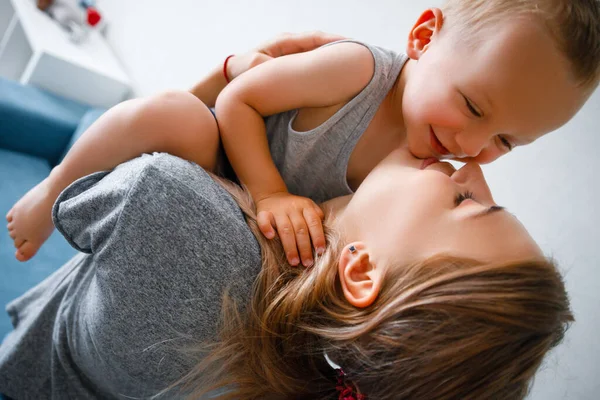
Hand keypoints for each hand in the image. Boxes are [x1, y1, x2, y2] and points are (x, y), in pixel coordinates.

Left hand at [227, 31, 345, 80]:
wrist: (232, 75)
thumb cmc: (243, 71)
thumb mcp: (256, 67)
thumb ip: (273, 67)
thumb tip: (289, 72)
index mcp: (285, 41)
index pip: (316, 38)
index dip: (335, 41)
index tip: (353, 47)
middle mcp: (291, 44)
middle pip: (322, 44)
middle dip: (341, 48)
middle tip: (362, 54)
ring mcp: (293, 53)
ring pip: (319, 53)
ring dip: (335, 57)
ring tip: (354, 63)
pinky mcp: (293, 63)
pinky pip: (313, 63)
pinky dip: (325, 67)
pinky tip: (335, 76)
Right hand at [256, 192, 325, 266]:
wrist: (272, 196)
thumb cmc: (294, 209)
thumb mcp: (308, 208)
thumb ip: (317, 220)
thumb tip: (323, 240)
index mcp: (306, 206)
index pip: (314, 222)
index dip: (318, 237)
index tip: (320, 252)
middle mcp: (293, 208)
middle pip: (300, 229)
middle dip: (305, 248)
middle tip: (307, 263)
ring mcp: (278, 210)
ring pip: (285, 229)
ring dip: (290, 247)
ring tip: (294, 262)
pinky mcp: (263, 212)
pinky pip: (264, 220)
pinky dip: (266, 228)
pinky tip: (270, 237)